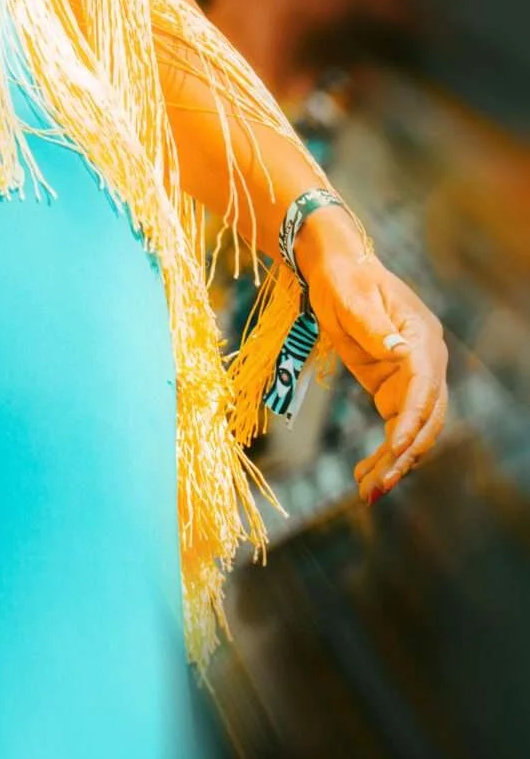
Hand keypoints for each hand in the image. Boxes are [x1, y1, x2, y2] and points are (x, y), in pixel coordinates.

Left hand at [294, 206, 448, 501]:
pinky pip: (397, 427)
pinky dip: (384, 453)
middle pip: (426, 417)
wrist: (332, 266)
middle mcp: (424, 361)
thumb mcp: (350, 296)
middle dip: (405, 455)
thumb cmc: (341, 276)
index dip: (413, 419)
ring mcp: (411, 377)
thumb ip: (372, 325)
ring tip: (368, 492)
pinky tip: (365, 474)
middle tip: (378, 486)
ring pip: (414, 430)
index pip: (424, 386)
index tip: (395, 448)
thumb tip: (399, 351)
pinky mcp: (394, 387)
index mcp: (420, 337)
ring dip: (394, 463)